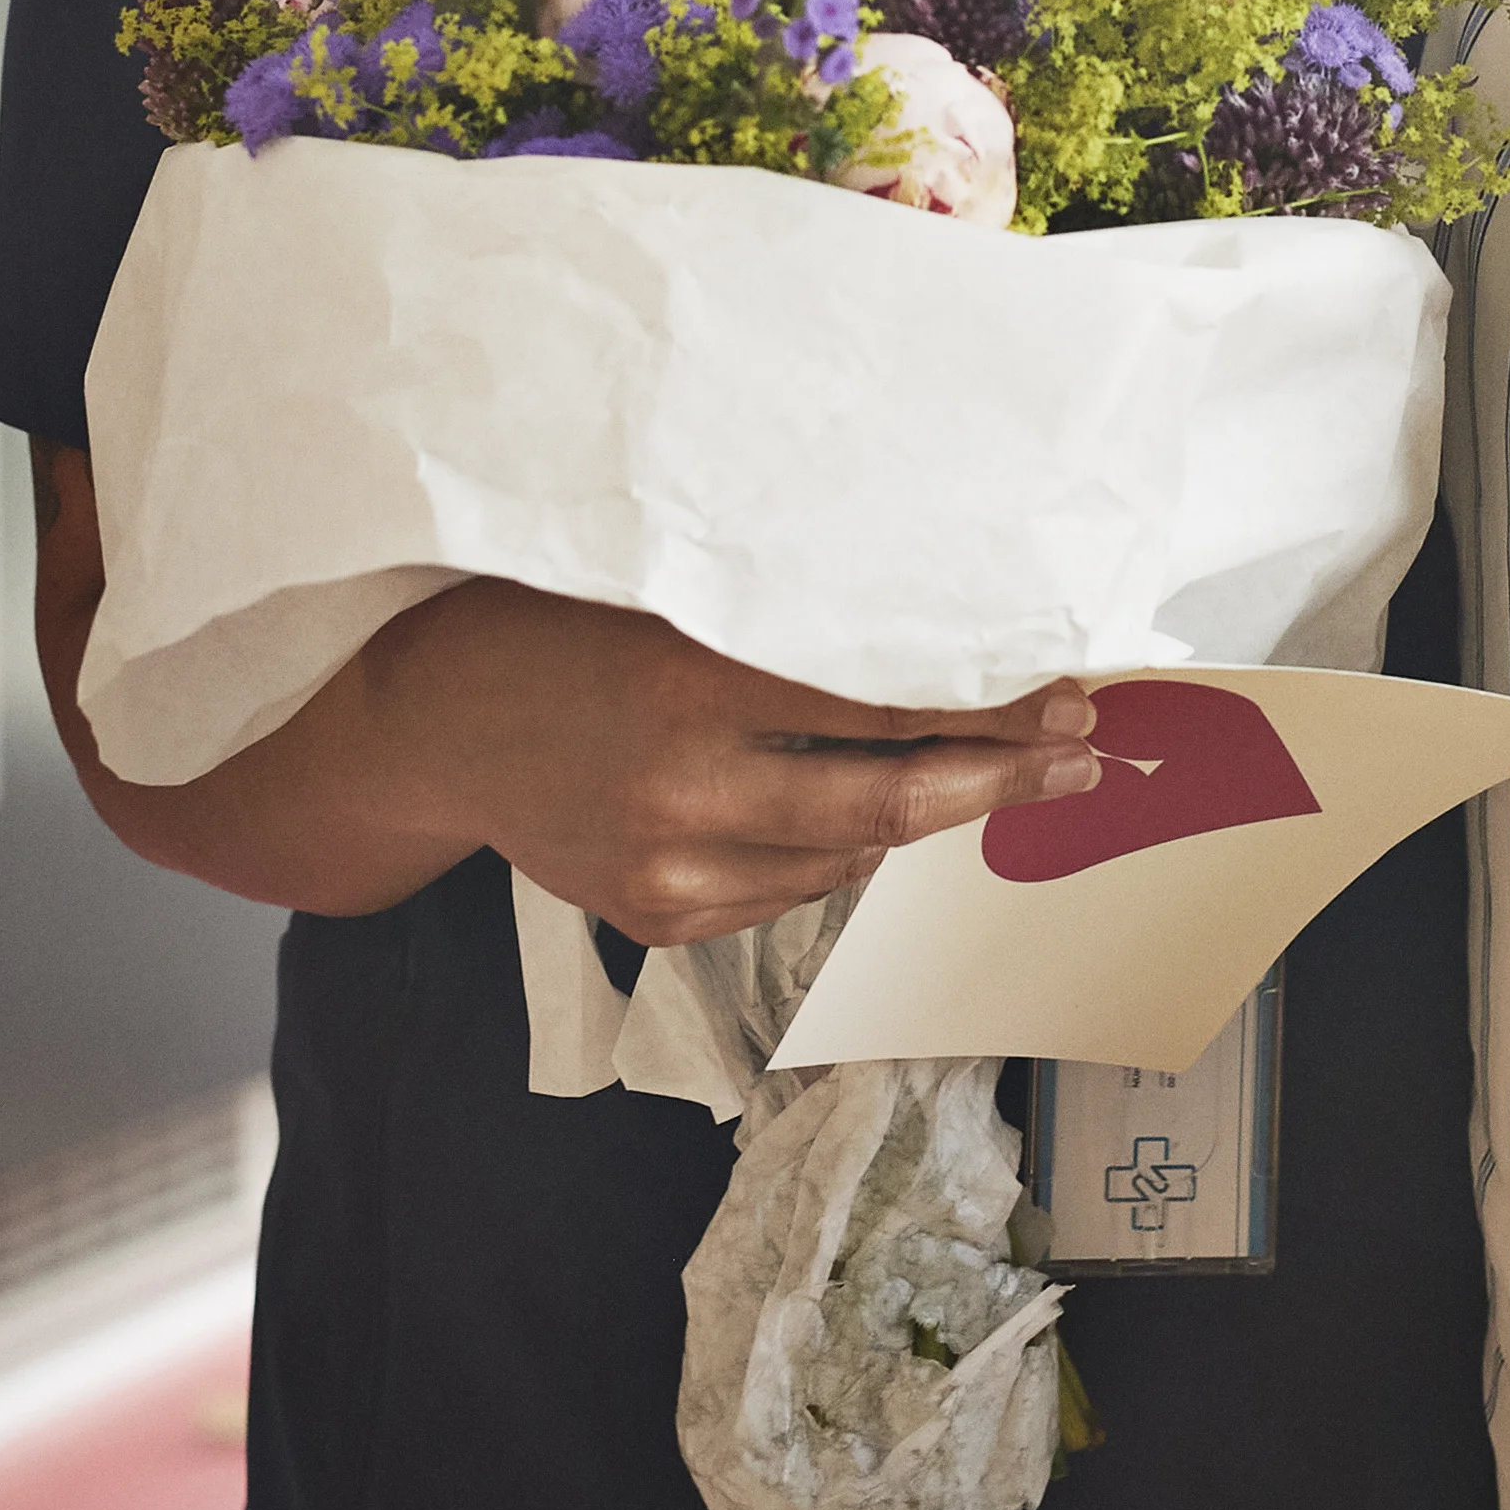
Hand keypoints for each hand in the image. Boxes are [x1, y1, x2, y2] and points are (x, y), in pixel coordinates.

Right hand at [364, 580, 1103, 947]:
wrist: (431, 725)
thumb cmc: (550, 623)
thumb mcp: (665, 589)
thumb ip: (782, 624)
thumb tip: (929, 642)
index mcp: (686, 687)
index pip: (881, 709)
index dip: (987, 708)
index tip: (1064, 695)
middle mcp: (681, 792)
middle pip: (887, 801)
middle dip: (999, 779)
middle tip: (1079, 757)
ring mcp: (669, 873)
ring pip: (846, 854)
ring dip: (926, 813)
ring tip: (994, 771)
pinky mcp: (659, 920)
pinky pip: (791, 888)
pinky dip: (840, 846)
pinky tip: (863, 805)